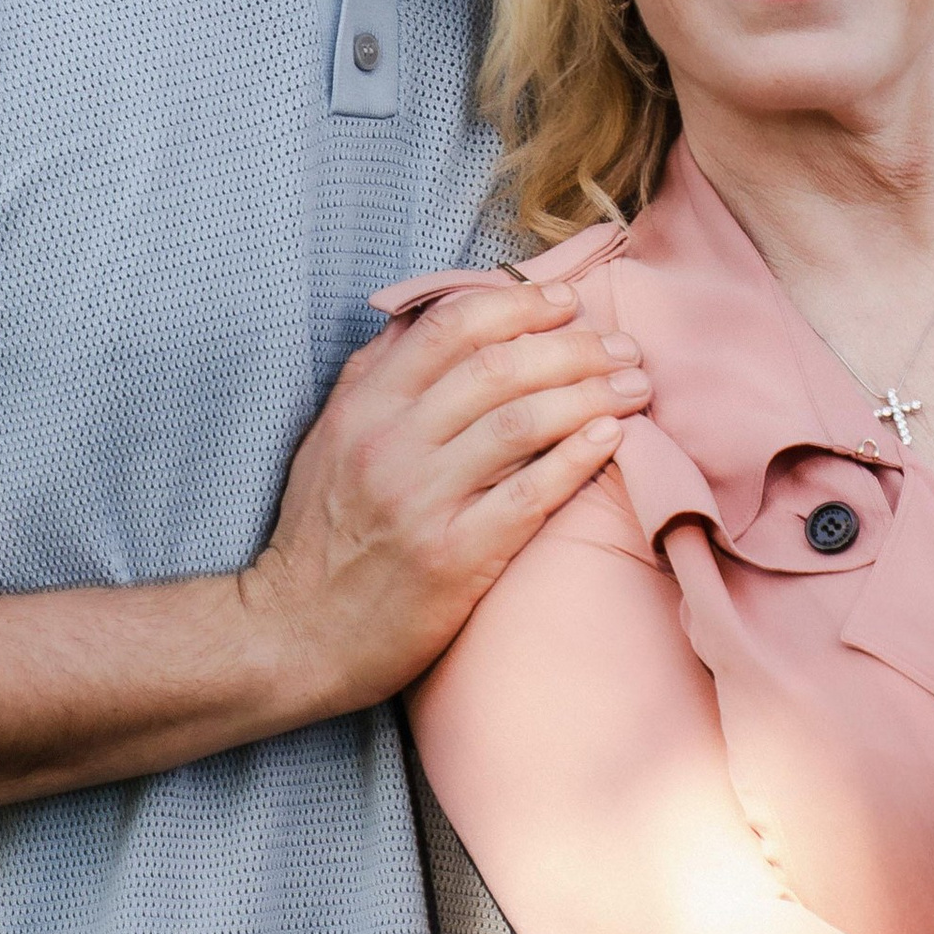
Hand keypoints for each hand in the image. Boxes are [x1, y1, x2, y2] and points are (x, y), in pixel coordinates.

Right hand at [242, 284, 647, 719]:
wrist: (298, 631)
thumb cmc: (323, 532)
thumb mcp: (332, 437)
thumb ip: (377, 372)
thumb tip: (431, 312)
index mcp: (365, 405)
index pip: (450, 325)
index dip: (519, 304)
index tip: (567, 302)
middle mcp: (392, 443)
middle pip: (499, 368)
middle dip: (574, 348)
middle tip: (624, 347)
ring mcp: (422, 500)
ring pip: (522, 422)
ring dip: (591, 395)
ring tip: (636, 387)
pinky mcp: (454, 557)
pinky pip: (529, 494)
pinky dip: (577, 458)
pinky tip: (613, 436)